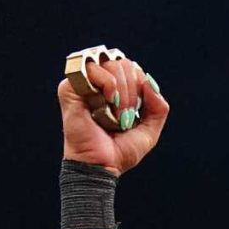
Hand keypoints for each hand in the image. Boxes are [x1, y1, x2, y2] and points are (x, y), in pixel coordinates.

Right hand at [58, 48, 168, 173]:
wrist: (101, 164)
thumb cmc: (120, 150)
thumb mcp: (150, 130)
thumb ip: (159, 107)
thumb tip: (149, 82)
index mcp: (115, 89)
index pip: (133, 68)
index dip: (141, 86)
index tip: (137, 110)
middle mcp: (97, 82)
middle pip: (125, 64)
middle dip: (133, 92)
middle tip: (125, 115)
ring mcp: (83, 83)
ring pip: (112, 64)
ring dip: (123, 92)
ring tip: (116, 113)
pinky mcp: (69, 86)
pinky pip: (94, 70)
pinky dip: (109, 85)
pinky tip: (108, 102)